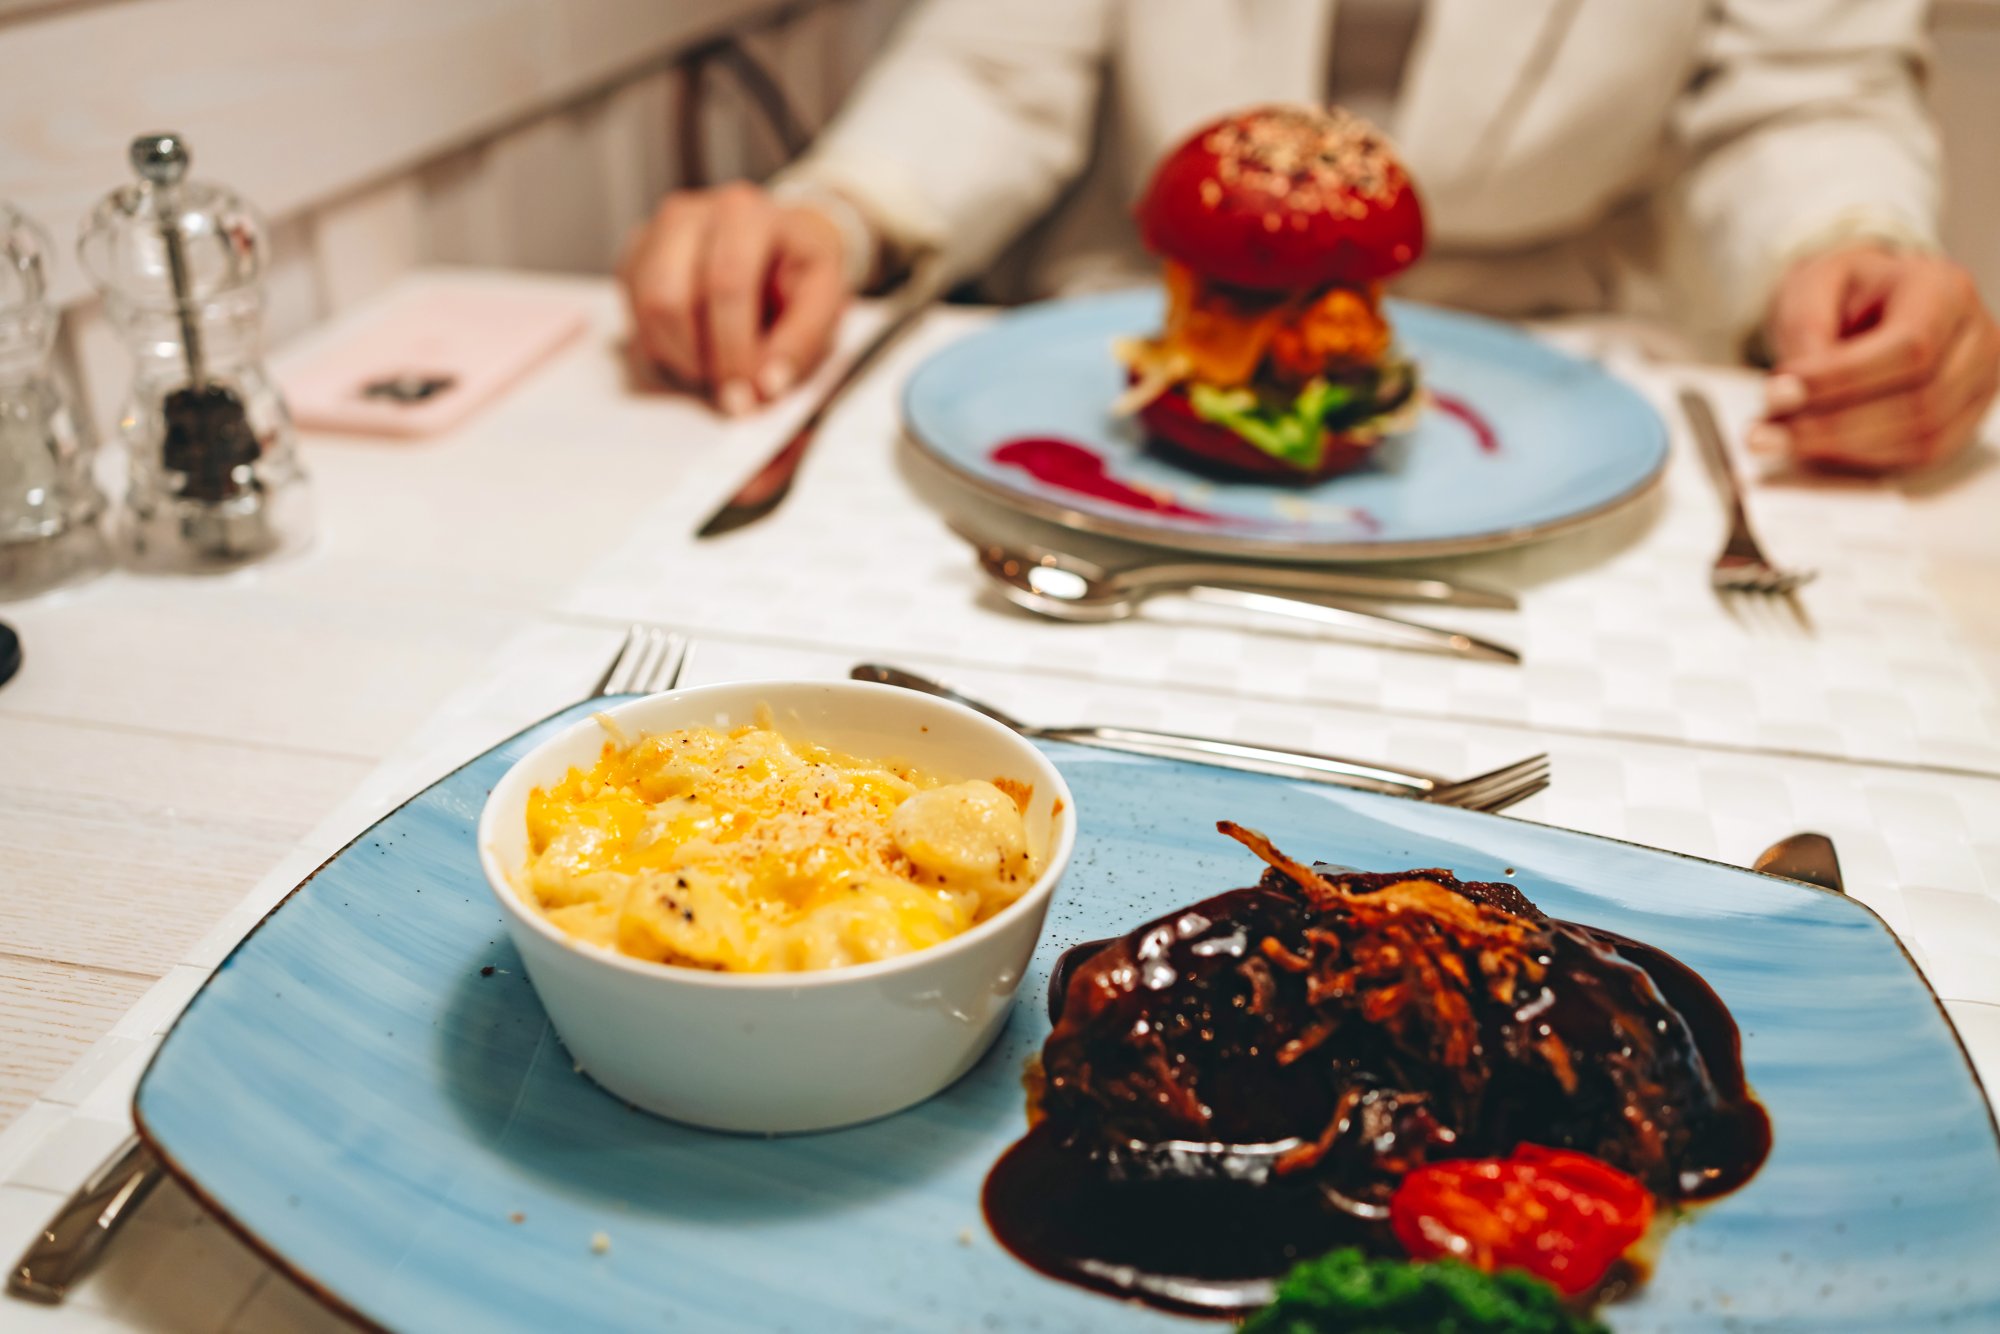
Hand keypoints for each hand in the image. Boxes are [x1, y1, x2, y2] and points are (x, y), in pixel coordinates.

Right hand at [619, 182, 851, 413]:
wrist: (778, 244)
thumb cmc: (798, 270)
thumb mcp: (824, 302)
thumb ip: (800, 344)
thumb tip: (767, 386)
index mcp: (745, 214)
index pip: (726, 283)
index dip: (733, 348)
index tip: (746, 392)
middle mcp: (690, 214)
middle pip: (671, 298)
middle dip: (701, 359)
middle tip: (729, 389)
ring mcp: (655, 234)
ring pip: (646, 310)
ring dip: (678, 356)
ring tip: (715, 369)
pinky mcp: (635, 259)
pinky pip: (633, 316)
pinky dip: (663, 347)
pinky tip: (697, 348)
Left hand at [1755, 245, 1999, 472]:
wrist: (1869, 303)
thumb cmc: (1847, 292)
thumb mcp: (1814, 285)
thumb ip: (1805, 330)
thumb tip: (1795, 391)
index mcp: (1945, 290)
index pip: (1911, 347)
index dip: (1842, 379)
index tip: (1779, 394)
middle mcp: (1976, 338)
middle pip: (1920, 400)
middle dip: (1833, 424)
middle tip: (1766, 432)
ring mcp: (1977, 384)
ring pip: (1921, 437)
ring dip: (1841, 448)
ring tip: (1779, 439)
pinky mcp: (1963, 421)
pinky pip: (1919, 456)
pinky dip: (1861, 459)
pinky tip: (1815, 449)